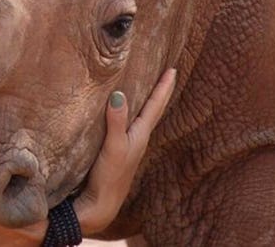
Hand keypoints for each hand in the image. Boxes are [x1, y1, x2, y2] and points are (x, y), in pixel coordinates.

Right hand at [72, 67, 177, 234]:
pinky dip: (134, 113)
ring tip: (152, 87)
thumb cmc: (109, 177)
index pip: (155, 105)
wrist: (101, 205)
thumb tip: (119, 95)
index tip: (173, 69)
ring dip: (149, 101)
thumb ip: (116, 121)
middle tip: (169, 73)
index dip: (163, 87)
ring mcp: (129, 145)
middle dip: (161, 91)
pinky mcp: (118, 151)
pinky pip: (130, 124)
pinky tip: (128, 113)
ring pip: (143, 117)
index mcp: (140, 135)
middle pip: (154, 109)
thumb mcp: (113, 147)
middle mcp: (138, 138)